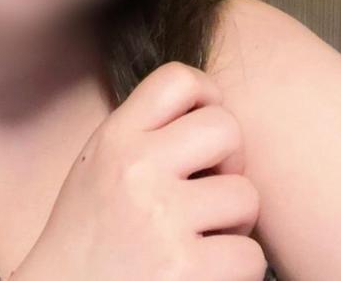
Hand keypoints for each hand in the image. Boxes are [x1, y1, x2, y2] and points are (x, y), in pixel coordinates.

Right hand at [12, 61, 266, 280]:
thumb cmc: (89, 233)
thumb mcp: (98, 163)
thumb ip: (143, 131)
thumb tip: (208, 106)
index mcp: (115, 138)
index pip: (178, 79)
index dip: (207, 94)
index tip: (205, 124)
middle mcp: (137, 169)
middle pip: (226, 127)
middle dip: (231, 160)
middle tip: (213, 186)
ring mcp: (162, 220)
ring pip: (246, 195)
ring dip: (234, 222)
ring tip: (202, 236)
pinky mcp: (185, 270)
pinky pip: (251, 255)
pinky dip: (235, 268)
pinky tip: (203, 270)